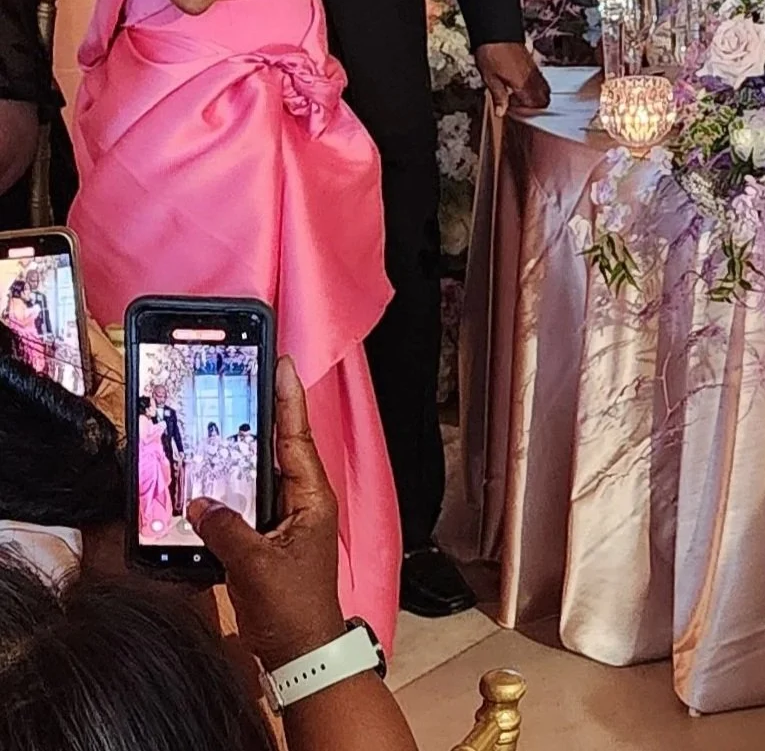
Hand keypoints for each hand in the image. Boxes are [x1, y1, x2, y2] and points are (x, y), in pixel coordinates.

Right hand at [189, 359, 344, 673]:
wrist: (301, 652)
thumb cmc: (292, 611)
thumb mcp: (255, 566)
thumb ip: (226, 529)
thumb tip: (202, 503)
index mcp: (312, 497)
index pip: (297, 436)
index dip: (288, 399)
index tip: (282, 363)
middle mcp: (303, 501)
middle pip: (278, 449)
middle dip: (261, 418)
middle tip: (243, 383)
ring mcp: (288, 520)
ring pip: (261, 476)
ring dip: (241, 457)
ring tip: (220, 425)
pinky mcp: (270, 540)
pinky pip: (249, 504)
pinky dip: (231, 492)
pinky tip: (209, 487)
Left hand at [476, 39, 548, 112]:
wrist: (496, 30)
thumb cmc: (492, 51)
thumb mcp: (490, 78)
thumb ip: (498, 97)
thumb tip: (501, 111)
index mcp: (523, 84)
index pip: (534, 105)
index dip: (524, 112)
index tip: (513, 111)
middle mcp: (532, 77)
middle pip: (545, 98)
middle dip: (534, 106)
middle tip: (518, 106)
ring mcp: (533, 68)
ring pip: (544, 88)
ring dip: (534, 95)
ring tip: (518, 96)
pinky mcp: (532, 60)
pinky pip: (540, 77)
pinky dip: (533, 85)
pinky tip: (519, 83)